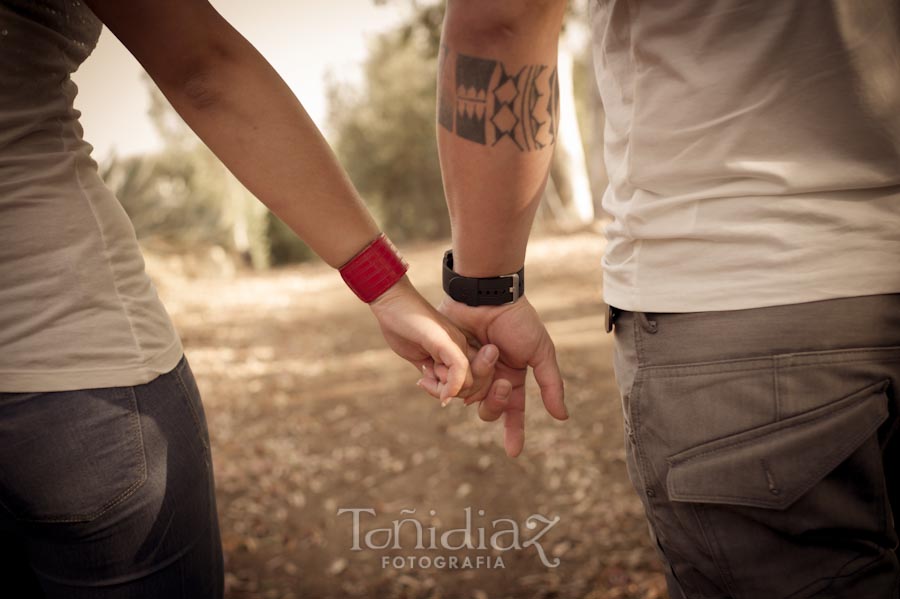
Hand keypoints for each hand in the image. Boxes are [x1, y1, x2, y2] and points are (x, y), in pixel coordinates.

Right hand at [368, 277, 497, 404]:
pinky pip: (459, 370)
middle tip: (426, 383)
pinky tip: (432, 387)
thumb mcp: (420, 357)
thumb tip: (443, 395)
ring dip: (443, 390)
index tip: (429, 387)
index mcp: (457, 349)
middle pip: (473, 385)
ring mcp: (456, 344)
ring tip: (424, 378)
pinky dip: (450, 387)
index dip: (454, 392)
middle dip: (450, 393)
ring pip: (468, 383)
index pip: (471, 381)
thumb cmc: (402, 328)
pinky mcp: (446, 342)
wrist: (391, 302)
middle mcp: (461, 346)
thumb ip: (432, 374)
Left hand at [423, 295, 567, 456]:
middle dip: (495, 400)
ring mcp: (468, 371)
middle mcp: (489, 377)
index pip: (513, 412)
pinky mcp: (447, 362)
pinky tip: (455, 368)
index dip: (514, 433)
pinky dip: (452, 379)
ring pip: (468, 398)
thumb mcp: (540, 353)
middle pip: (489, 410)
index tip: (513, 453)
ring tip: (485, 352)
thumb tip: (562, 417)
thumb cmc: (517, 321)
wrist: (486, 296)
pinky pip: (447, 384)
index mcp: (512, 377)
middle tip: (500, 381)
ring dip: (479, 379)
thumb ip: (551, 385)